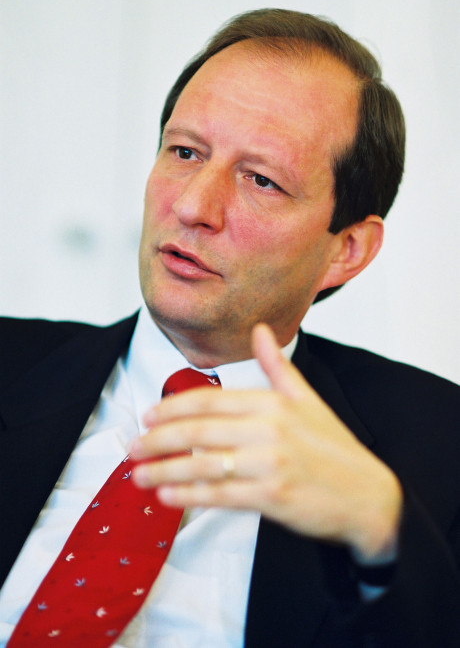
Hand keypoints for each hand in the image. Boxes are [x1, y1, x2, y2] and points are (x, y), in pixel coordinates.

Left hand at [130, 324, 401, 562]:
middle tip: (132, 447)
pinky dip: (189, 496)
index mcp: (273, 403)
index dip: (172, 407)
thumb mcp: (308, 399)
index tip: (148, 417)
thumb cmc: (334, 448)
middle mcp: (268, 430)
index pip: (209, 399)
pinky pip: (220, 495)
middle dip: (157, 439)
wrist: (367, 495)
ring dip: (164, 470)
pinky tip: (168, 497)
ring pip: (202, 464)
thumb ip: (277, 366)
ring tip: (138, 475)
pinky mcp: (271, 497)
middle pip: (197, 430)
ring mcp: (270, 464)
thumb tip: (261, 330)